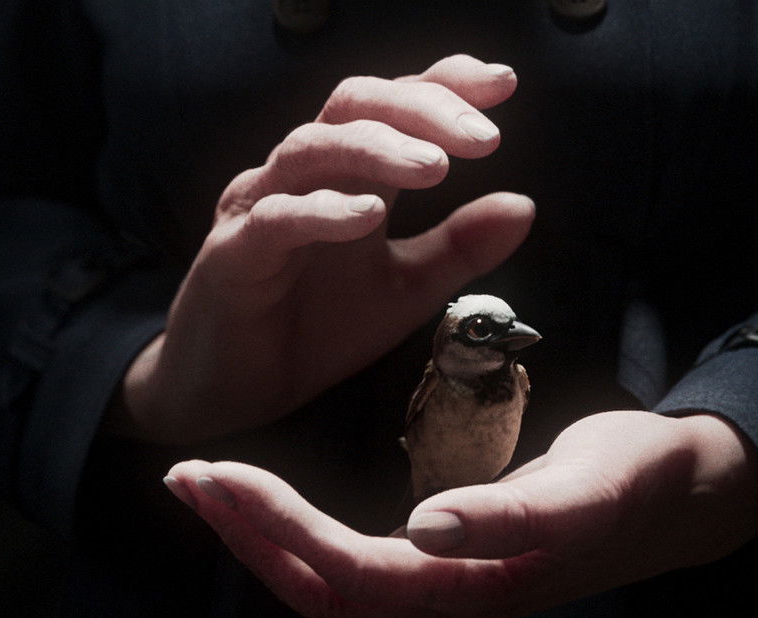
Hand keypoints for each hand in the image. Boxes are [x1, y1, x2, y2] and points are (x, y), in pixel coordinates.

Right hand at [109, 55, 534, 442]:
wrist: (238, 392)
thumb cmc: (316, 327)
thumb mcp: (407, 290)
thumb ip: (459, 248)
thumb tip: (525, 204)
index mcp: (347, 174)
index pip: (395, 105)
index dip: (446, 84)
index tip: (504, 84)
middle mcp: (302, 175)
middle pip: (355, 106)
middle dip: (422, 109)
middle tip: (482, 136)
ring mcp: (260, 208)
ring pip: (312, 148)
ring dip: (377, 149)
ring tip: (435, 167)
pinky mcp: (232, 255)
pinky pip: (275, 219)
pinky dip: (323, 212)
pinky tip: (369, 215)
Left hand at [162, 411, 757, 617]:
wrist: (673, 498)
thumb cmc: (631, 482)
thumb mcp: (587, 488)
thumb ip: (512, 515)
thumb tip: (426, 528)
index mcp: (467, 592)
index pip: (345, 569)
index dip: (274, 526)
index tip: (218, 471)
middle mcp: (441, 609)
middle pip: (315, 584)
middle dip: (244, 533)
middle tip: (187, 474)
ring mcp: (437, 598)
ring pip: (322, 581)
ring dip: (258, 536)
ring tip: (207, 483)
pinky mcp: (437, 574)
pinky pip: (346, 568)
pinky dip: (293, 535)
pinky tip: (268, 502)